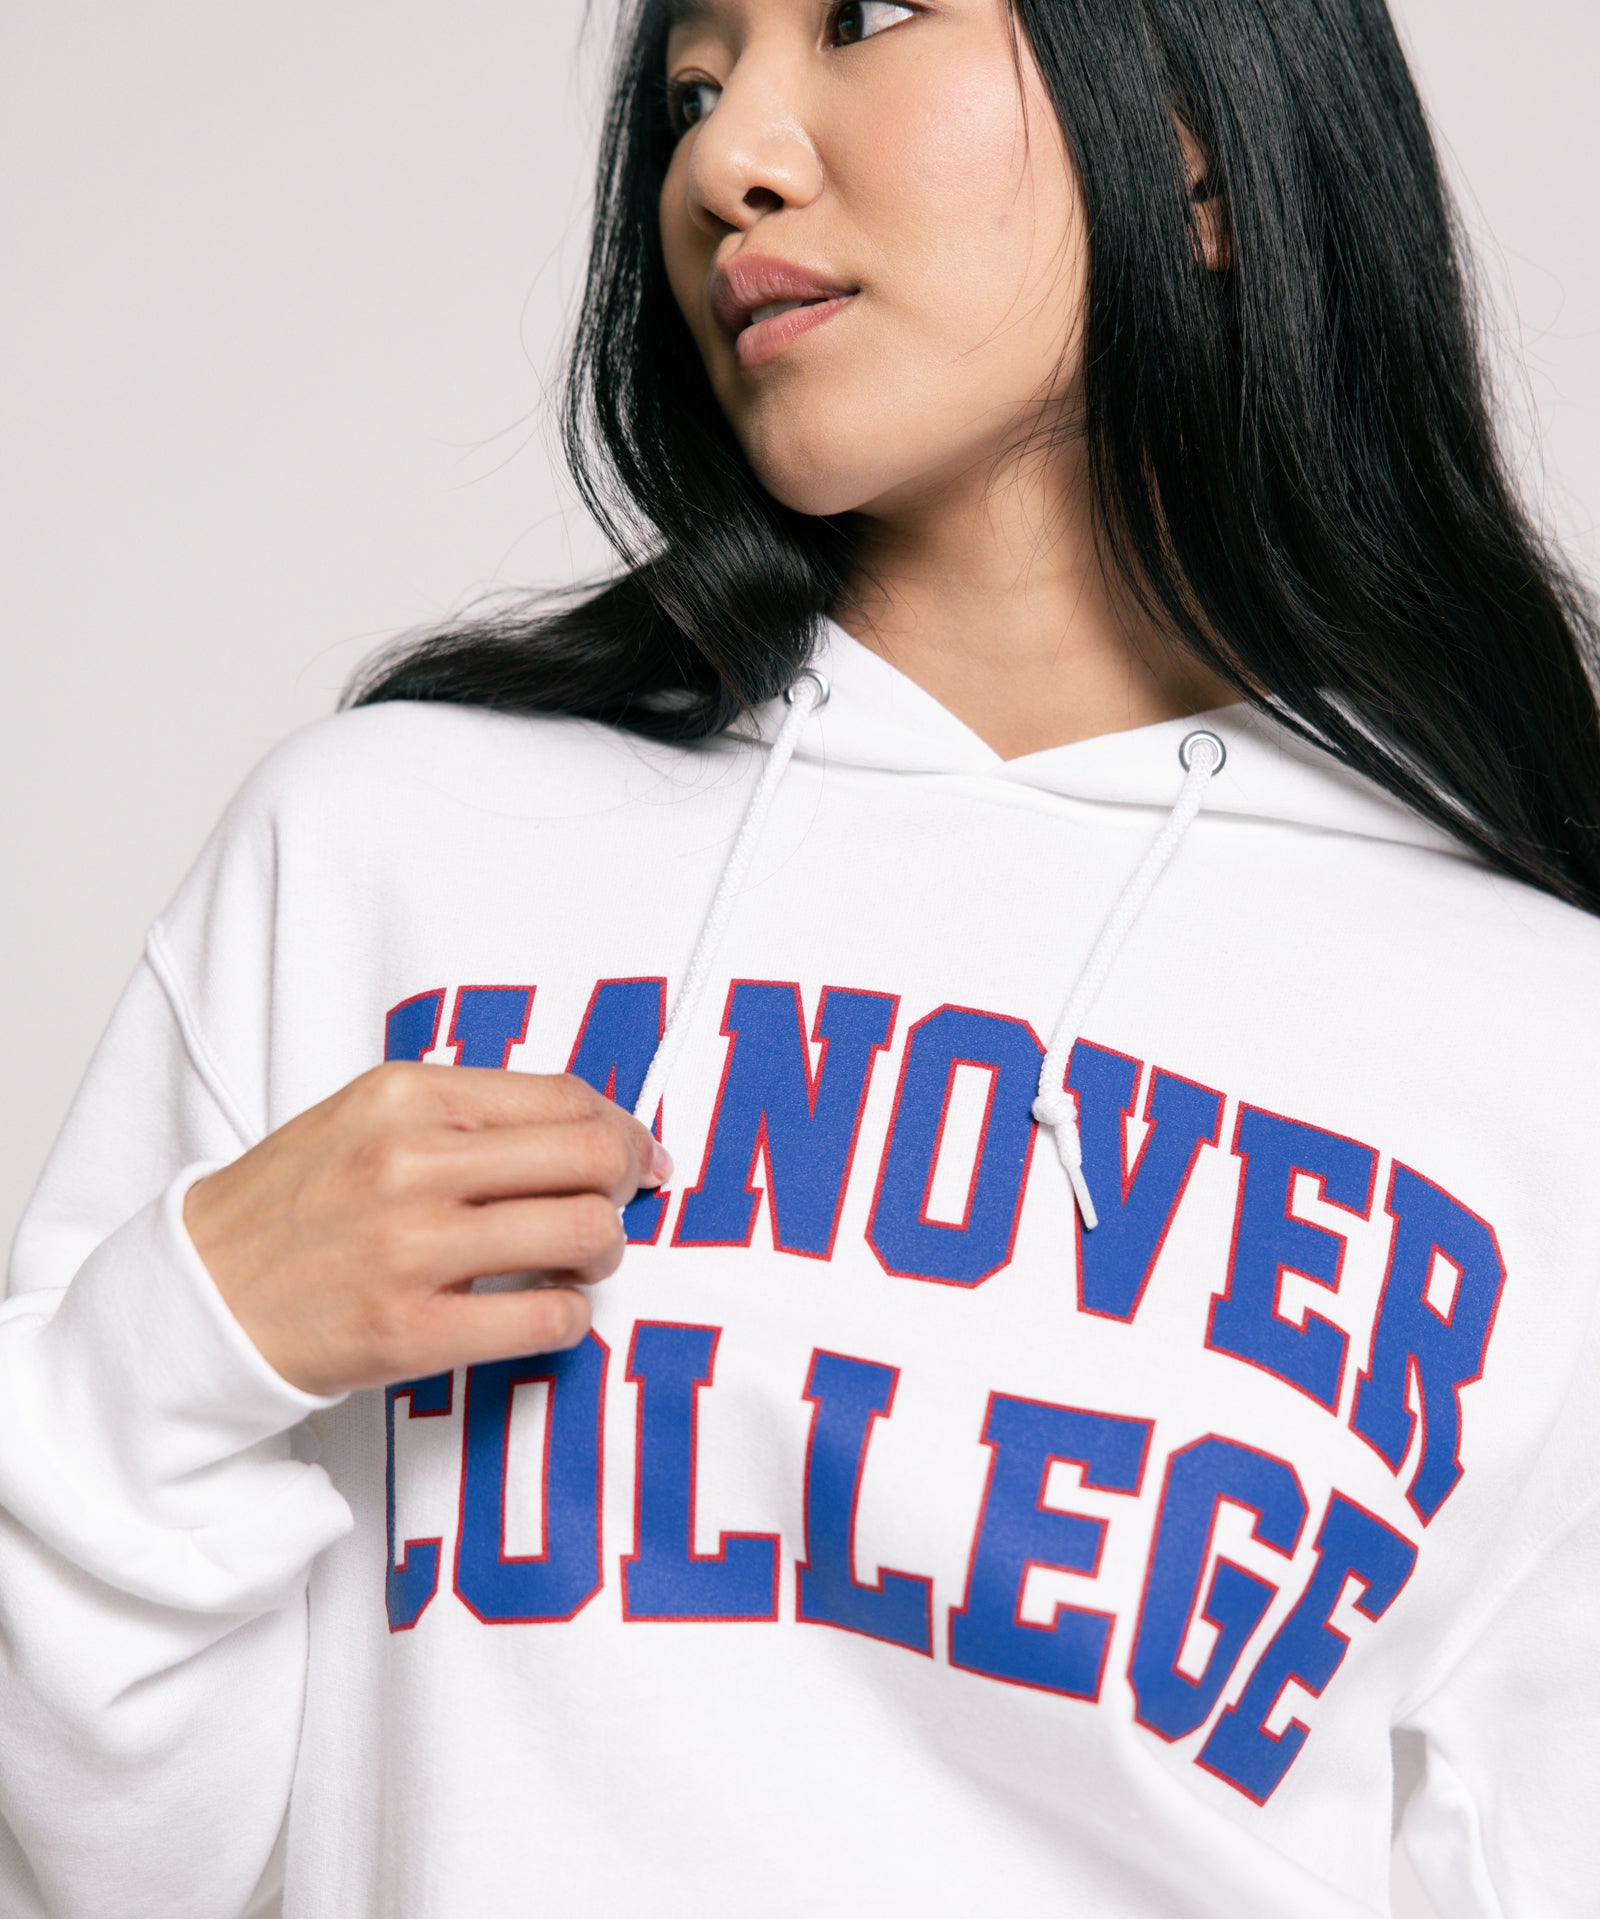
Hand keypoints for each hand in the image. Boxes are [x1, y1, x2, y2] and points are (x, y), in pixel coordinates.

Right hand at [183, 1064, 667, 1396]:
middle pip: (589, 1156)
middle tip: (620, 1205)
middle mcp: (410, 1162)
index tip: (637, 1154)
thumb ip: (464, 1114)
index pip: (563, 1097)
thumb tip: (585, 1128)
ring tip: (578, 1260)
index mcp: (405, 1097)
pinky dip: (568, 1315)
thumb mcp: (366, 1119)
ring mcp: (410, 1247)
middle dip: (625, 1182)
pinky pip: (546, 1318)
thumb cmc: (294, 1206)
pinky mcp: (409, 1330)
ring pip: (581, 1232)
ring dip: (602, 1250)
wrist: (198, 1296)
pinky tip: (546, 1309)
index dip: (621, 1128)